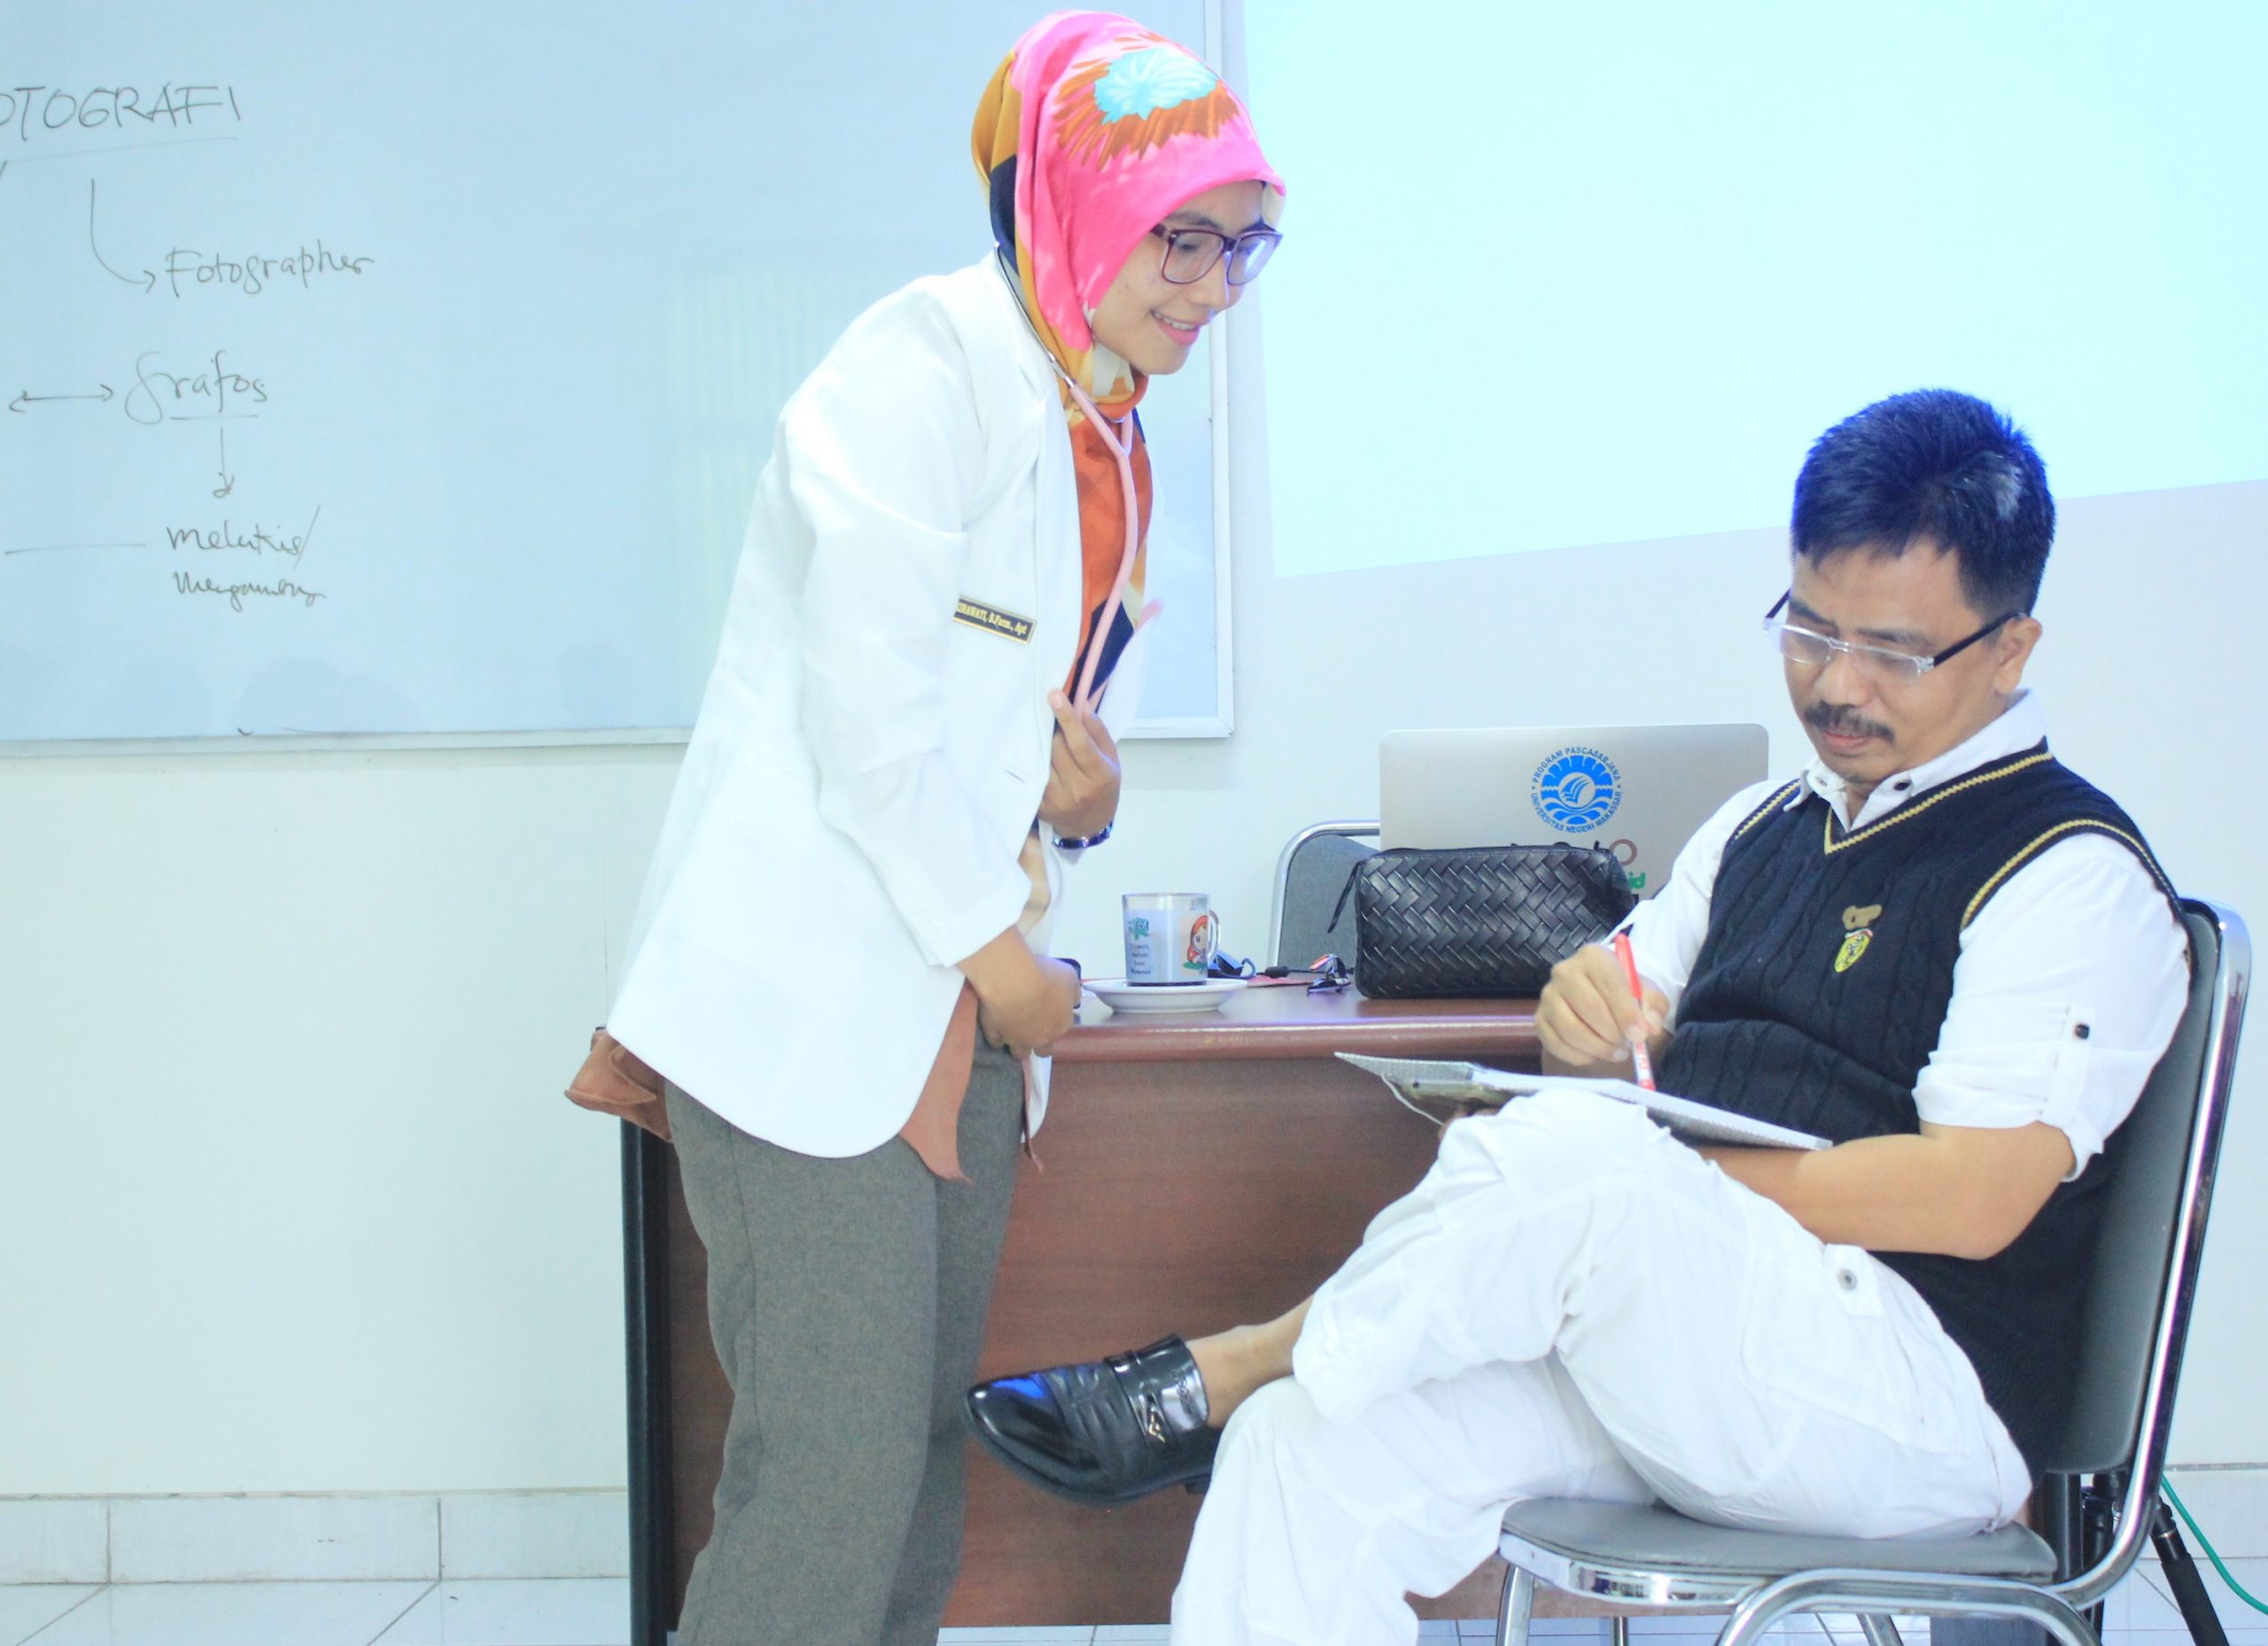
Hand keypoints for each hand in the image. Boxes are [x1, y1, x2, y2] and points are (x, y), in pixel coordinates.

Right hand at [961, 929, 1082, 1057]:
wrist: (1012, 980)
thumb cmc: (1044, 976)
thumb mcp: (1069, 976)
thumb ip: (1073, 992)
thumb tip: (1073, 1001)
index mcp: (1060, 1025)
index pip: (1060, 1031)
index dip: (1054, 1023)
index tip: (1048, 1012)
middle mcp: (1040, 1039)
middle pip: (1041, 1051)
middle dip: (1038, 1043)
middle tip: (1031, 1028)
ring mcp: (1016, 1040)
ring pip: (1018, 1052)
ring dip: (1017, 1043)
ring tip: (1011, 1030)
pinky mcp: (995, 1036)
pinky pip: (995, 1042)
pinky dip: (996, 1036)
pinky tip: (994, 1025)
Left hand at [1036, 689, 1120, 840]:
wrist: (1090, 824)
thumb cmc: (1103, 785)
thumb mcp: (1111, 759)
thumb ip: (1098, 732)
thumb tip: (1082, 705)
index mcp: (1101, 776)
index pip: (1081, 743)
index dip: (1067, 718)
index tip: (1054, 695)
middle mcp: (1079, 789)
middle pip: (1057, 748)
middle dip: (1055, 732)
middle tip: (1055, 727)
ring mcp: (1057, 800)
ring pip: (1042, 760)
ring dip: (1043, 746)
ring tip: (1049, 745)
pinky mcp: (1040, 806)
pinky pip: (1033, 775)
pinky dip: (1035, 762)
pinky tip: (1039, 759)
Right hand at [1536, 943, 1669, 1073]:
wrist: (1599, 998)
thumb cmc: (1624, 994)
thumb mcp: (1647, 993)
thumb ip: (1654, 1007)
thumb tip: (1649, 1027)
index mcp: (1593, 957)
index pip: (1609, 984)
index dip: (1626, 1013)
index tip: (1639, 1036)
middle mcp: (1564, 972)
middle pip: (1589, 1008)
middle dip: (1612, 1033)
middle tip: (1627, 1046)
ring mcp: (1548, 996)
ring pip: (1571, 1029)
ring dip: (1598, 1048)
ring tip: (1615, 1052)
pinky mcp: (1539, 1020)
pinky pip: (1556, 1044)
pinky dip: (1580, 1056)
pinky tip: (1595, 1054)